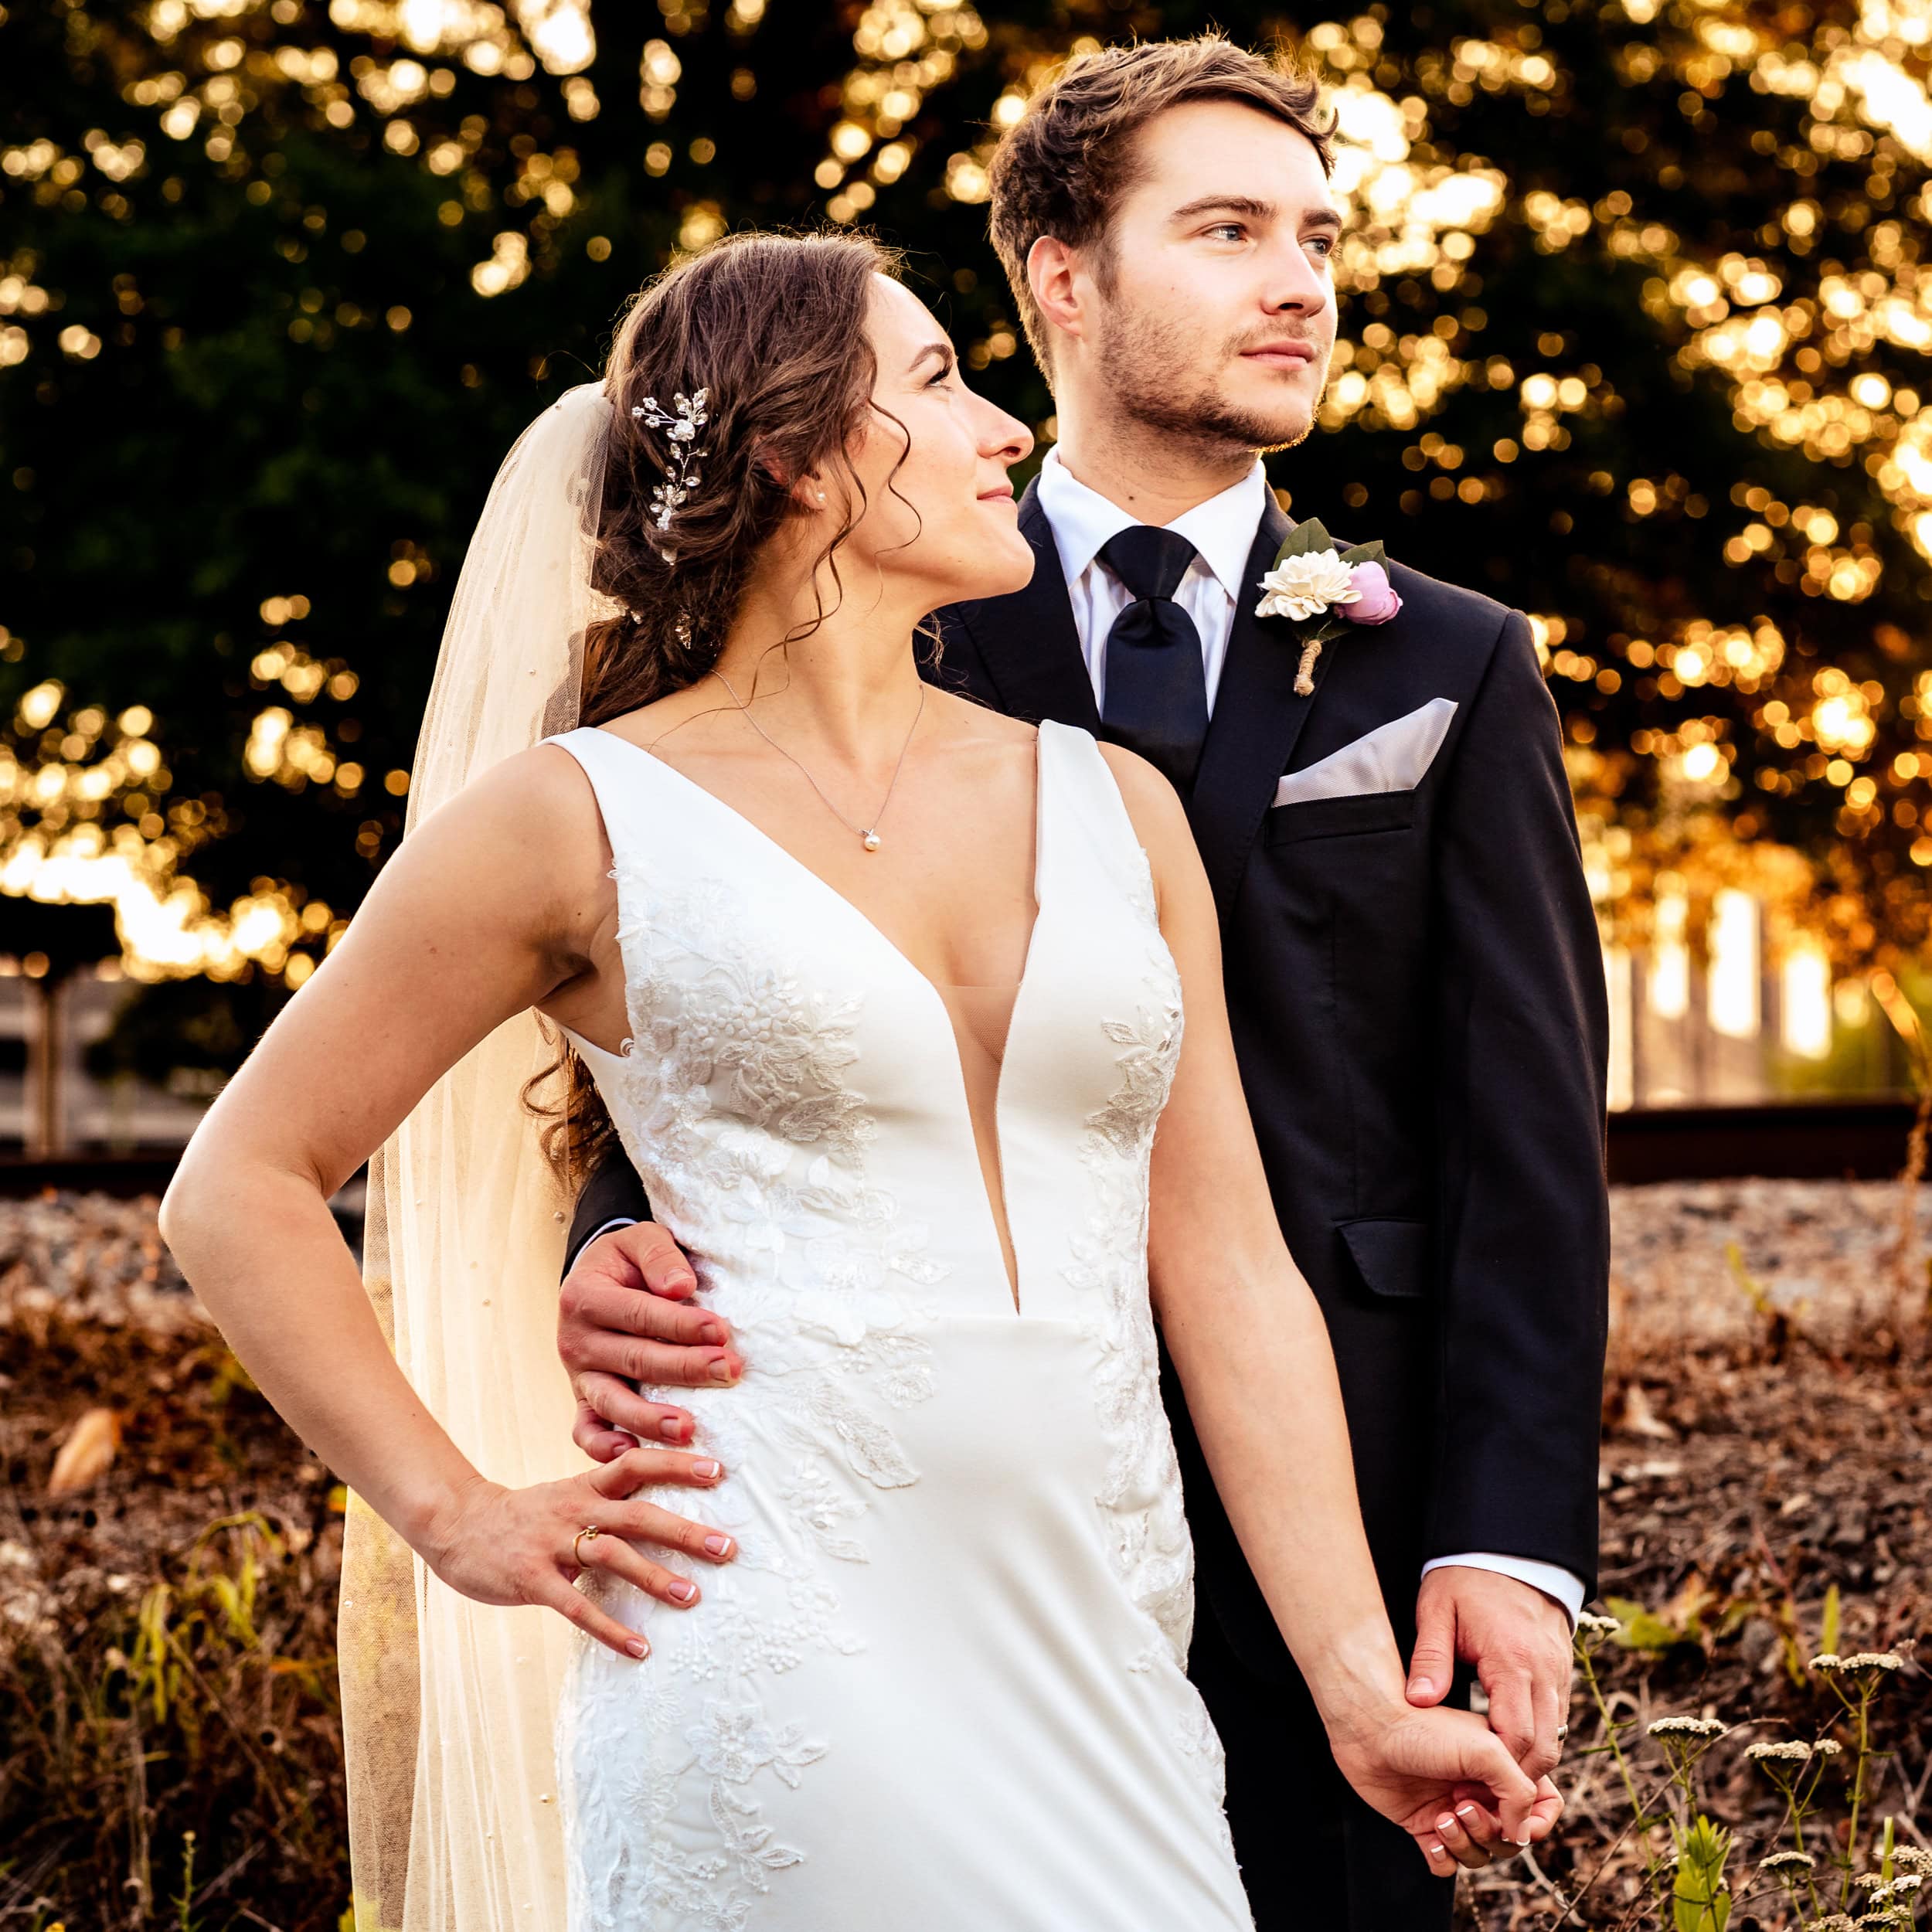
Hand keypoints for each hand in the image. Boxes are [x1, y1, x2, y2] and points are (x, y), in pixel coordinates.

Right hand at [421, 1444, 739, 1658]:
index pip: (637, 1463)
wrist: (457, 1524)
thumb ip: (609, 1499)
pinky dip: (610, 1628)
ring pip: (611, 1556)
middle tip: (727, 1547)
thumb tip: (665, 1509)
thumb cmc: (525, 1515)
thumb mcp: (568, 1494)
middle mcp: (575, 1509)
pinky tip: (639, 1648)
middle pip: (637, 1514)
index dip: (677, 1464)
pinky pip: (576, 1606)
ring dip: (654, 1577)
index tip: (719, 1469)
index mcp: (587, 1485)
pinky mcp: (532, 1579)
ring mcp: (552, 1543)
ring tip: (693, 1596)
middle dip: (684, 1531)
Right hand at [556, 1223, 744, 1462]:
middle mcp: (575, 1340)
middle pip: (634, 1359)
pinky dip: (603, 1446)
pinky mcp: (582, 1400)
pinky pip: (585, 1430)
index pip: (640, 1314)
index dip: (681, 1324)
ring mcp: (578, 1375)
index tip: (721, 1332)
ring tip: (688, 1429)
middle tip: (728, 1372)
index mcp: (585, 1296)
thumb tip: (680, 1287)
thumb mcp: (640, 1240)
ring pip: (611, 1402)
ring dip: (650, 1418)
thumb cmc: (627, 1262)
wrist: (595, 1280)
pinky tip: (631, 1454)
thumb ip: (660, 1256)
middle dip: (685, 1368)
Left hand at [1327, 1700, 1563, 1871]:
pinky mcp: (1424, 1824)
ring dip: (1466, 1845)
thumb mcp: (1487, 1751)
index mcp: (1505, 1766)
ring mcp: (1453, 1808)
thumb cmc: (1426, 1729)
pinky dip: (1444, 1859)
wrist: (1369, 1726)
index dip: (1536, 1822)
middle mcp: (1481, 1790)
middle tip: (1461, 1804)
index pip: (1544, 1807)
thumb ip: (1519, 1792)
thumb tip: (1522, 1836)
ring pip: (1481, 1854)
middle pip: (1512, 1839)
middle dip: (1491, 1832)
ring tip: (1443, 1817)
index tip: (1514, 1817)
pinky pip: (1447, 1863)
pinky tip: (1431, 1837)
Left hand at [1406, 1567, 1574, 1782]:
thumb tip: (1419, 1702)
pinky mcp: (1562, 1673)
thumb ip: (1429, 1658)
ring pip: (1555, 1739)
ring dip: (1529, 1763)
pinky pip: (1556, 1721)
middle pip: (1544, 1748)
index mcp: (1513, 1660)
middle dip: (1517, 1779)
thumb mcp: (1436, 1610)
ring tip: (1491, 1781)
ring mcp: (1559, 1674)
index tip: (1469, 1786)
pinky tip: (1506, 1750)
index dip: (1498, 1771)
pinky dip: (1537, 1741)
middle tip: (1483, 1797)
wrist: (1507, 1551)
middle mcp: (1545, 1672)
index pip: (1516, 1736)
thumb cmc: (1465, 1580)